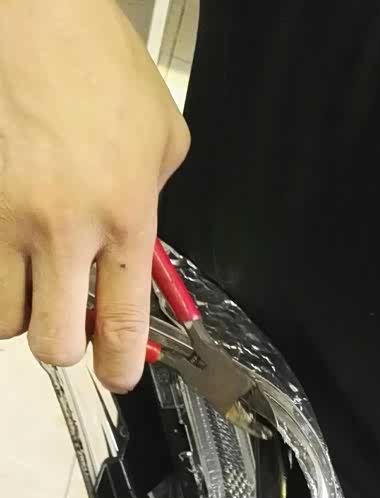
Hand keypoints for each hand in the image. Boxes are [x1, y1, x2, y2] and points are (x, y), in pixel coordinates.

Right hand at [0, 0, 189, 390]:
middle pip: (52, 344)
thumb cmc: (97, 59)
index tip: (118, 375)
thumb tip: (138, 245)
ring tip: (30, 271)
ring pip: (2, 316)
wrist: (29, 10)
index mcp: (123, 215)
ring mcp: (3, 217)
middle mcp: (61, 227)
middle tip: (65, 321)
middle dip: (62, 344)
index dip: (120, 367)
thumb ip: (152, 201)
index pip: (121, 323)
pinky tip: (6, 243)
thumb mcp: (161, 135)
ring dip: (18, 306)